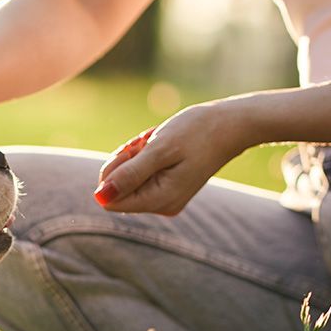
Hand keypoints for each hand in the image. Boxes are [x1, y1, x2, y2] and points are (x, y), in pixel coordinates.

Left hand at [94, 101, 252, 214]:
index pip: (110, 199)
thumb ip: (129, 174)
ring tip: (158, 141)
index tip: (135, 151)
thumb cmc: (197, 132)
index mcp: (159, 200)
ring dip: (136, 155)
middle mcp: (162, 206)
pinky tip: (161, 143)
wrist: (231, 124)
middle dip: (126, 161)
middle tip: (149, 143)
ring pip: (129, 178)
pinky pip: (142, 173)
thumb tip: (99, 196)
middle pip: (119, 189)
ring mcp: (166, 198)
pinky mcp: (169, 188)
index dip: (113, 172)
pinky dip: (145, 155)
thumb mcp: (159, 149)